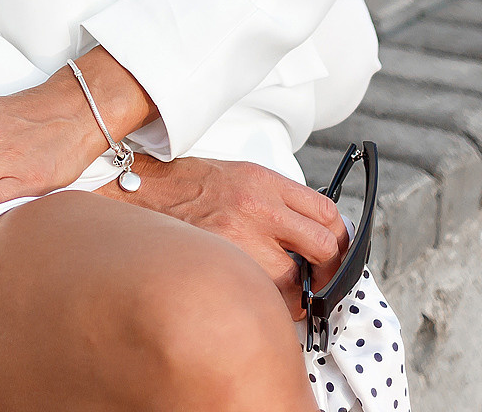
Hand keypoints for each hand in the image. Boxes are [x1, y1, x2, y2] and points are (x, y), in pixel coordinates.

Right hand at [102, 156, 347, 310]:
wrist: (140, 195)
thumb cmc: (188, 188)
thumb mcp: (240, 176)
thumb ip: (277, 202)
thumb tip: (313, 234)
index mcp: (263, 183)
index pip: (326, 212)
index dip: (340, 238)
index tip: (338, 251)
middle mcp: (256, 209)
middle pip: (322, 248)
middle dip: (328, 270)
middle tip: (321, 281)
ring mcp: (238, 241)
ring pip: (293, 284)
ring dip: (296, 294)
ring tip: (287, 294)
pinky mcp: (220, 266)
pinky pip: (260, 298)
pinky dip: (267, 305)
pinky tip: (260, 300)